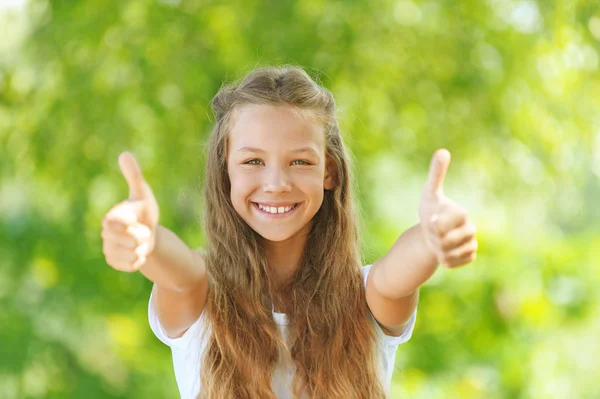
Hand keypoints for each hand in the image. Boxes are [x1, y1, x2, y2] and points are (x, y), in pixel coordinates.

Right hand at [101, 152, 159, 271]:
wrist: (148, 233)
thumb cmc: (144, 211)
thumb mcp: (142, 193)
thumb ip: (134, 176)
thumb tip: (124, 154)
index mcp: (111, 217)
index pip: (116, 225)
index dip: (130, 225)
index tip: (136, 221)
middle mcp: (105, 234)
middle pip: (132, 242)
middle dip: (144, 237)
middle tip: (143, 230)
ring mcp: (108, 249)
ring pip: (133, 255)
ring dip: (143, 249)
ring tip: (141, 241)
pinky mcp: (114, 262)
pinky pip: (133, 265)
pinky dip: (140, 260)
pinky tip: (138, 252)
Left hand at [418, 149, 477, 267]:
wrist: (431, 233)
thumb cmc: (431, 210)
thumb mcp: (429, 193)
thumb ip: (436, 174)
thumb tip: (443, 151)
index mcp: (461, 213)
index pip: (448, 222)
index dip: (437, 224)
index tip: (431, 221)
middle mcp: (470, 228)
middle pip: (446, 241)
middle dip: (434, 238)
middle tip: (432, 231)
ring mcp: (471, 244)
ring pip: (448, 254)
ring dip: (437, 249)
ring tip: (437, 240)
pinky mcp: (469, 257)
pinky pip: (451, 263)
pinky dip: (443, 260)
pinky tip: (443, 251)